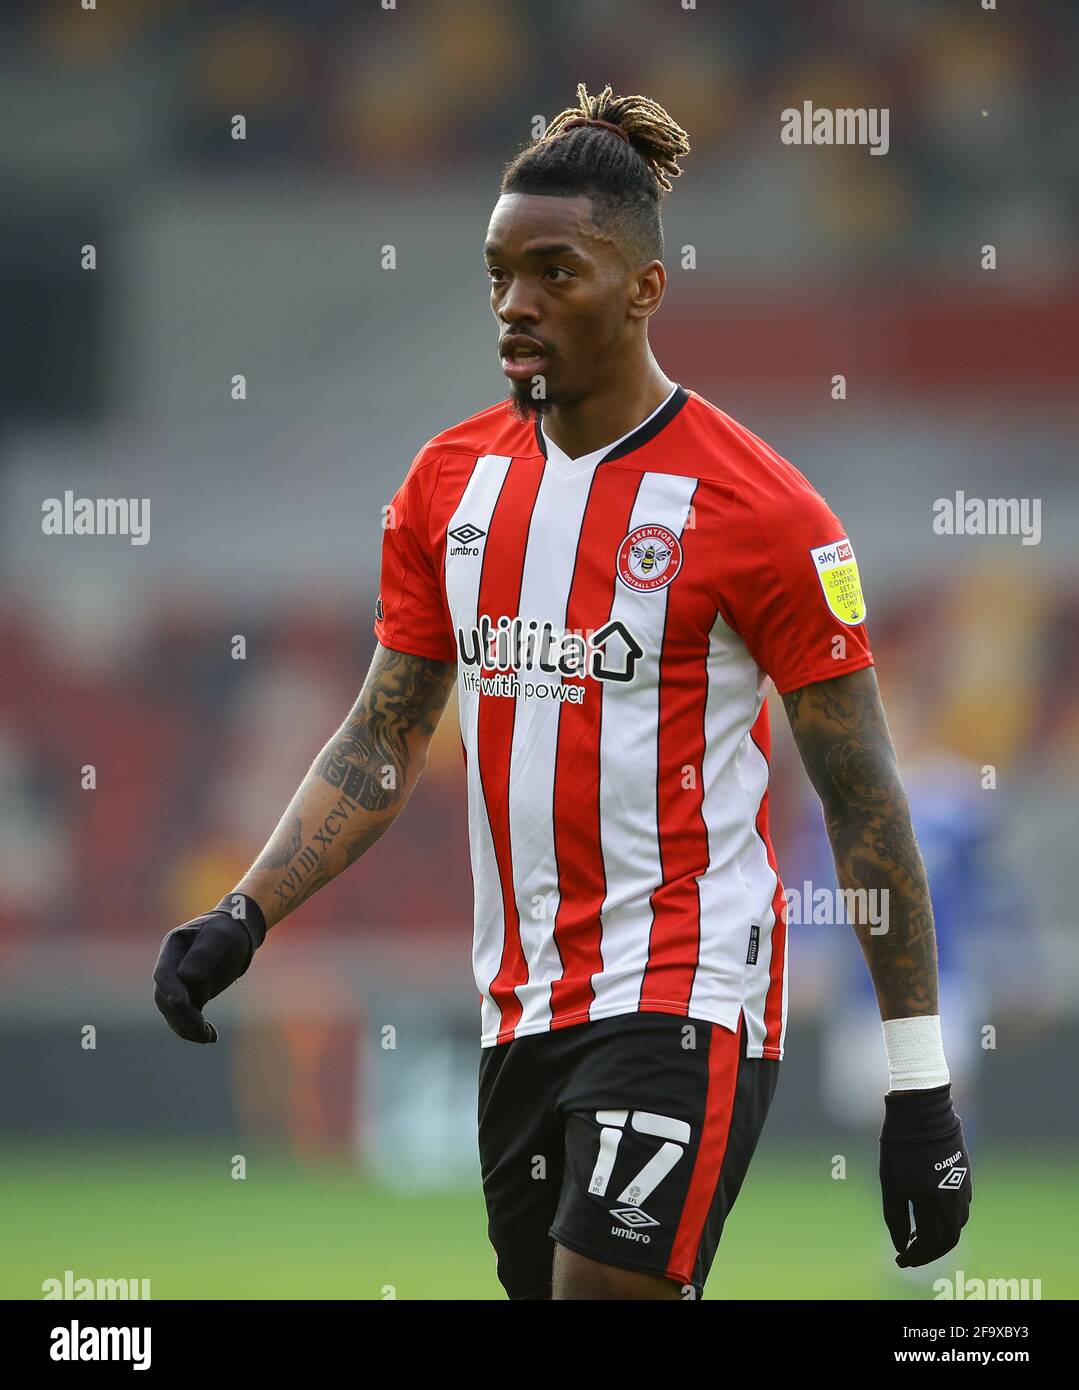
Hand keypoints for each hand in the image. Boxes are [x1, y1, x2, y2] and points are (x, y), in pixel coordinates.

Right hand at [153, 894, 266, 1043]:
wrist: (238, 935)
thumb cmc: (228, 930)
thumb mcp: (220, 937)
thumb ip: (204, 953)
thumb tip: (185, 976)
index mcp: (172, 947)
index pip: (163, 972)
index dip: (169, 988)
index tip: (179, 1002)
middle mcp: (169, 967)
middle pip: (165, 997)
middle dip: (181, 1014)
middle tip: (201, 1026)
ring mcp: (177, 984)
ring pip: (173, 1012)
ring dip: (187, 1027)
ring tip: (208, 1037)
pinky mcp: (189, 997)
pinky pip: (186, 1017)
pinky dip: (196, 1030)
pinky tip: (212, 1037)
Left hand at [879, 1082, 971, 1266]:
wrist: (922, 1112)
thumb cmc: (899, 1145)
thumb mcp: (889, 1181)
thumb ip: (895, 1217)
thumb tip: (902, 1247)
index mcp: (930, 1201)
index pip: (928, 1244)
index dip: (914, 1257)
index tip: (900, 1260)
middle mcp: (951, 1199)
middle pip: (948, 1240)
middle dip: (929, 1253)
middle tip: (911, 1255)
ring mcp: (963, 1188)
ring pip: (957, 1226)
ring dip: (941, 1238)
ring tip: (919, 1237)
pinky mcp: (966, 1178)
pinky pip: (961, 1209)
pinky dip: (948, 1220)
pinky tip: (932, 1216)